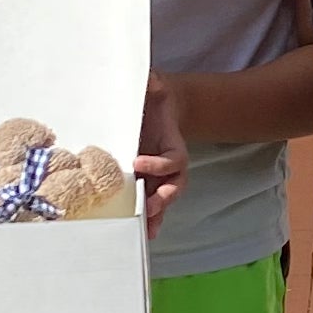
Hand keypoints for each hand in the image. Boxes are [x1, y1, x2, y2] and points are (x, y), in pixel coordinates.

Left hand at [135, 75, 189, 238]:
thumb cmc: (154, 97)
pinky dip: (149, 218)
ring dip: (156, 215)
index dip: (159, 164)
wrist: (156, 108)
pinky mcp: (147, 182)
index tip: (138, 162)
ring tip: (146, 230)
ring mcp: (160, 177)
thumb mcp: (154, 85)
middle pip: (173, 187)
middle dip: (162, 199)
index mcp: (174, 145)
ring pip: (163, 200)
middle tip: (148, 206)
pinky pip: (150, 202)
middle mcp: (169, 165)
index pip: (172, 160)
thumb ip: (152, 83)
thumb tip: (150, 80)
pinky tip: (142, 232)